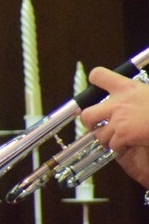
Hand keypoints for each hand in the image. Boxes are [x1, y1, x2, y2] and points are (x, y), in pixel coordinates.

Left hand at [80, 67, 148, 186]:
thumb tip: (133, 99)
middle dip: (89, 122)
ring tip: (118, 138)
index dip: (96, 81)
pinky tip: (130, 144)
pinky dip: (119, 148)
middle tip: (97, 125)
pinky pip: (112, 146)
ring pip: (99, 135)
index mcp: (127, 87)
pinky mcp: (123, 134)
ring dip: (107, 139)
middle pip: (87, 113)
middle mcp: (118, 103)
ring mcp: (119, 120)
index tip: (97, 88)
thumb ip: (137, 94)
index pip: (99, 76)